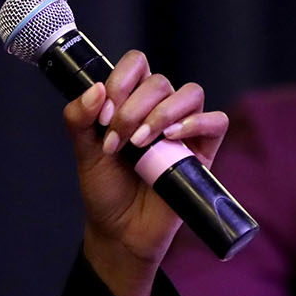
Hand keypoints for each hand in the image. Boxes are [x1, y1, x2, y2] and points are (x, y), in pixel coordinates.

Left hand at [61, 50, 227, 295]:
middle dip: (133, 108)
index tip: (104, 112)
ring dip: (162, 113)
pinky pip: (216, 121)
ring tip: (141, 142)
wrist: (120, 231)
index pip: (137, 64)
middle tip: (117, 141)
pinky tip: (171, 138)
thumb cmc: (105, 189)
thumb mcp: (83, 151)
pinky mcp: (203, 151)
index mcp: (132, 101)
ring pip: (190, 93)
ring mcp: (184, 129)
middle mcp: (160, 110)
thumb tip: (95, 90)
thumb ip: (79, 118)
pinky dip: (196, 122)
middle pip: (159, 81)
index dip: (122, 79)